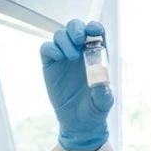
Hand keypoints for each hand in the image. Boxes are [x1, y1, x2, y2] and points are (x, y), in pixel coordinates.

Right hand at [40, 19, 113, 150]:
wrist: (79, 122)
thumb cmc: (95, 108)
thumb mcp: (103, 101)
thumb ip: (103, 91)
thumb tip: (100, 80)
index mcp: (97, 54)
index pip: (96, 31)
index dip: (94, 27)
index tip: (94, 31)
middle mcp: (80, 51)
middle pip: (75, 27)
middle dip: (76, 28)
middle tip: (79, 39)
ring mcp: (64, 56)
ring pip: (60, 35)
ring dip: (65, 40)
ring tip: (71, 56)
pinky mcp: (50, 64)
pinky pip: (47, 48)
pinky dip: (52, 48)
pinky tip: (59, 58)